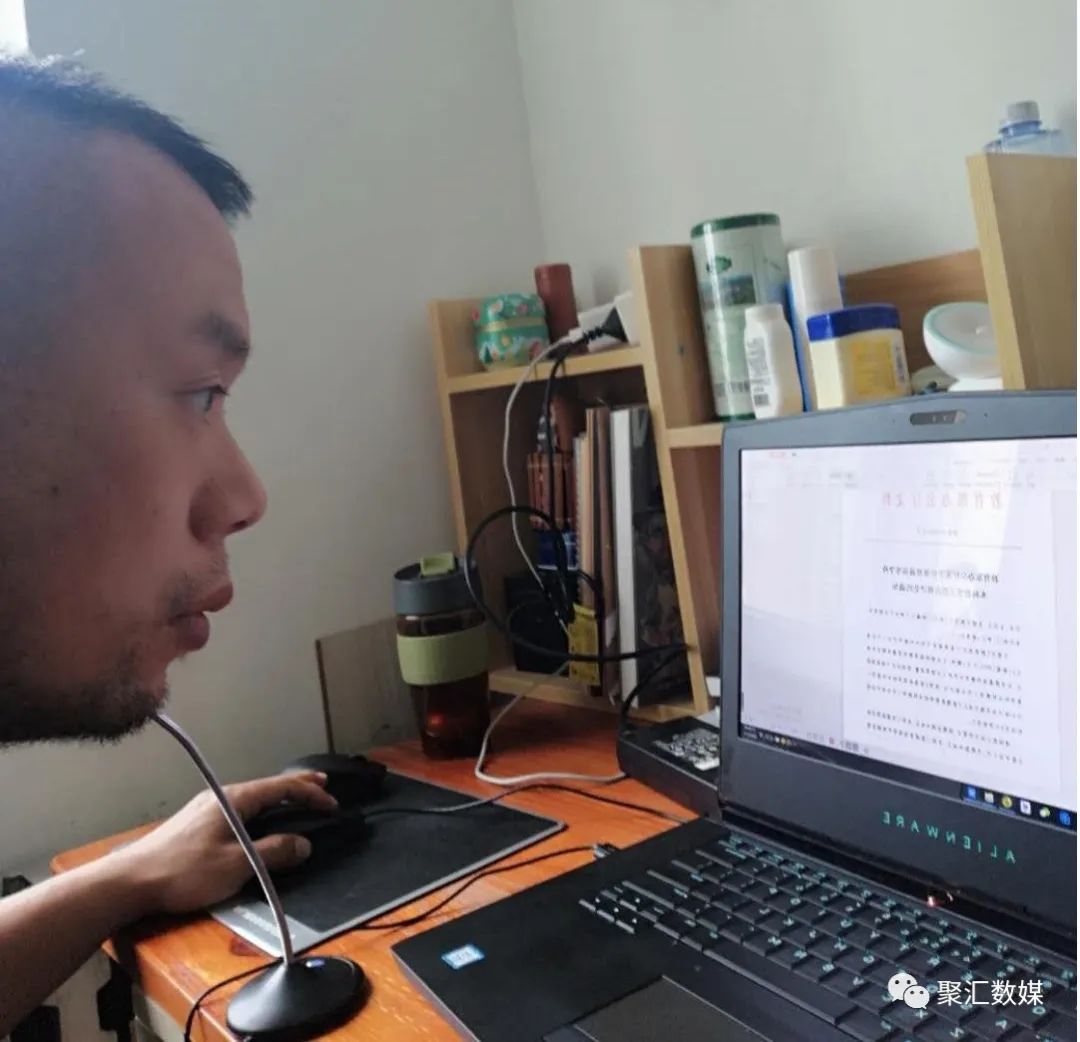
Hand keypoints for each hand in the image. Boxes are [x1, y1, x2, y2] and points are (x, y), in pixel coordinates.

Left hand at [109, 771, 336, 915]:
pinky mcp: (195, 823)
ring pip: (252, 796)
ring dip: (277, 798)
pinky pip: (238, 807)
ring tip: (296, 800)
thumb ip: (273, 852)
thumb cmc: (185, 871)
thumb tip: (304, 843)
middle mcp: (222, 796)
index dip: (310, 794)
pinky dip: (260, 808)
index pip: (281, 787)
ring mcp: (206, 807)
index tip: (332, 804)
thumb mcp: (237, 865)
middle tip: (322, 785)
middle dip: (296, 786)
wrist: (129, 881)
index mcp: (235, 799)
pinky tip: (259, 818)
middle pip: (267, 786)